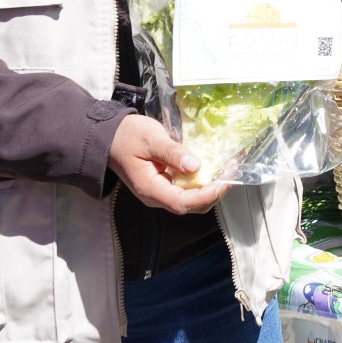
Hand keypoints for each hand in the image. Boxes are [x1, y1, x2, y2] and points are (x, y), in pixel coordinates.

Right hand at [107, 114, 227, 214]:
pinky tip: (215, 168)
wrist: (110, 136)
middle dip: (214, 192)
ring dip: (212, 188)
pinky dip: (204, 182)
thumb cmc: (128, 136)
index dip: (207, 195)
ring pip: (192, 200)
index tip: (224, 181)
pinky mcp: (166, 185)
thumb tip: (196, 166)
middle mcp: (157, 196)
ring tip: (227, 169)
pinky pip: (188, 190)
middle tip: (231, 171)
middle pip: (192, 206)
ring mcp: (161, 192)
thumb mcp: (151, 140)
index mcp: (150, 189)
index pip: (183, 203)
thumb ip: (172, 153)